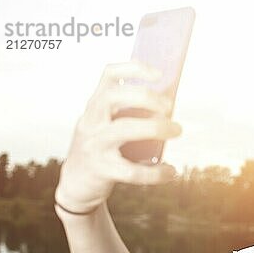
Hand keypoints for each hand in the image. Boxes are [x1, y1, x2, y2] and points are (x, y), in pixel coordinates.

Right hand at [54, 60, 181, 213]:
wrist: (77, 184)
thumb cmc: (104, 149)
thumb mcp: (109, 125)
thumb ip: (130, 113)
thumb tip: (169, 101)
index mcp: (95, 106)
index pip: (109, 75)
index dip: (133, 68)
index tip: (159, 74)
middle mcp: (91, 122)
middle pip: (114, 97)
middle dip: (147, 97)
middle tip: (169, 107)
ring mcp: (94, 145)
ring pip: (124, 129)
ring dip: (155, 128)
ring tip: (176, 129)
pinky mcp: (101, 170)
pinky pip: (132, 170)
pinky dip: (156, 171)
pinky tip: (171, 171)